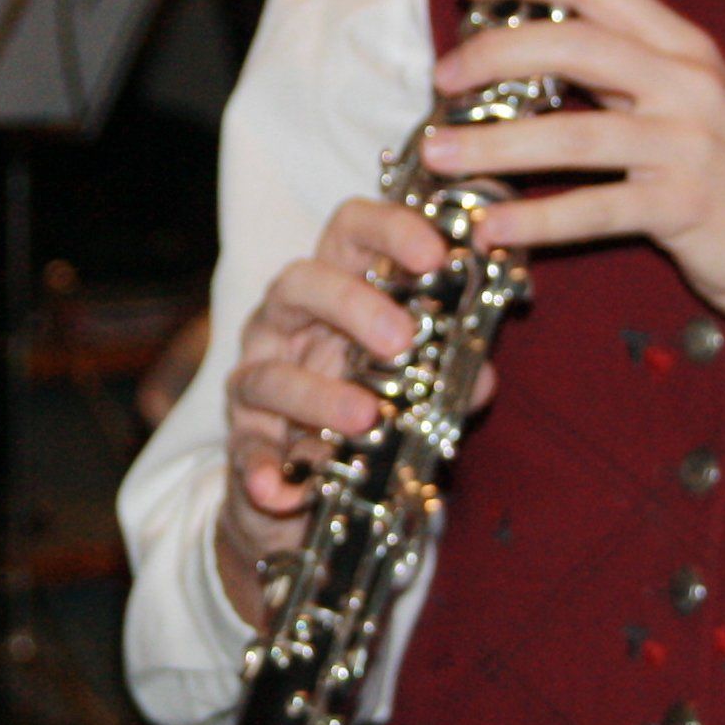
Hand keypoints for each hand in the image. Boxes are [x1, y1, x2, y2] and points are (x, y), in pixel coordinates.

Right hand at [212, 198, 458, 623]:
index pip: (351, 231)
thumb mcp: (415, 388)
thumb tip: (480, 378)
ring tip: (366, 419)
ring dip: (318, 395)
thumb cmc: (369, 413)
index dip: (390, 229)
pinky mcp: (244, 441)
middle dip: (351, 303)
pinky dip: (262, 468)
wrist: (316, 496)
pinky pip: (247, 450)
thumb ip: (447, 378)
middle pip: (300, 282)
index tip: (436, 254)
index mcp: (337, 292)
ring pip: (269, 371)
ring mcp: (258, 380)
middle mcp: (287, 325)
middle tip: (402, 339)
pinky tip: (281, 488)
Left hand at [415, 0, 724, 370]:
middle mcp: (688, 82)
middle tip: (442, 76)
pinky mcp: (685, 206)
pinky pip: (594, 208)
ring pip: (573, 133)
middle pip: (574, 45)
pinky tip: (490, 227)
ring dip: (494, 145)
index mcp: (683, 45)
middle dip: (495, 54)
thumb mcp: (687, 104)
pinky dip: (535, 219)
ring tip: (438, 155)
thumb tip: (531, 50)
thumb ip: (622, 74)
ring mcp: (690, 144)